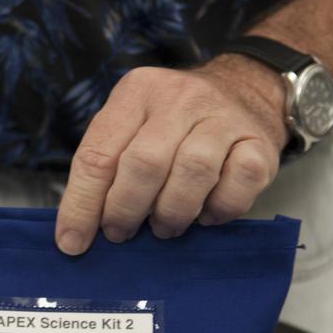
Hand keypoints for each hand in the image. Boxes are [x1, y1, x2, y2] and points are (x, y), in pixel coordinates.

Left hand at [54, 55, 290, 254]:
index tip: (73, 242)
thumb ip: (103, 169)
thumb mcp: (130, 127)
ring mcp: (224, 118)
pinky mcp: (259, 143)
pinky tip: (205, 214)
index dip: (81, 205)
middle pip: (144, 164)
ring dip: (171, 213)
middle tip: (121, 232)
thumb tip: (76, 232)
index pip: (97, 155)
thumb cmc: (173, 123)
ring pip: (192, 173)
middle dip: (126, 210)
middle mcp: (180, 98)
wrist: (245, 90)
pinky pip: (237, 186)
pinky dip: (217, 210)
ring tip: (163, 227)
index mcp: (137, 92)